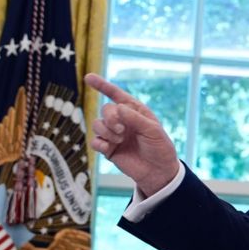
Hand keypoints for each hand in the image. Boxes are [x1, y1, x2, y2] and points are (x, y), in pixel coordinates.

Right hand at [84, 73, 179, 196]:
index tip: (88, 77)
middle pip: (105, 110)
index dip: (102, 86)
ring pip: (97, 124)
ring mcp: (114, 135)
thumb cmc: (159, 148)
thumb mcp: (153, 130)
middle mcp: (123, 121)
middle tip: (121, 130)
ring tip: (119, 139)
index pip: (117, 95)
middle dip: (110, 118)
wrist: (158, 172)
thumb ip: (135, 118)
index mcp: (135, 111)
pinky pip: (95, 141)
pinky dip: (99, 143)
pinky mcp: (108, 149)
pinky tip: (109, 148)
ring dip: (106, 130)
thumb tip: (117, 108)